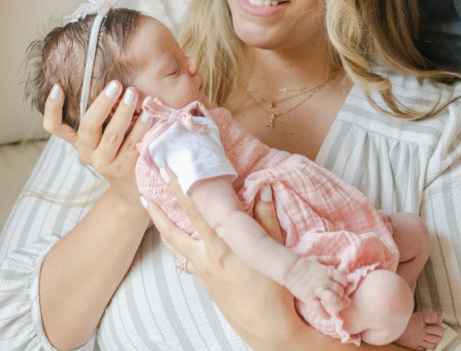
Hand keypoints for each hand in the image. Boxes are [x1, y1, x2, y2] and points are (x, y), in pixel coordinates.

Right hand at [44, 81, 148, 210]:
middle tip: (116, 84)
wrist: (131, 184)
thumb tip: (112, 74)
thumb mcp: (105, 129)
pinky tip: (148, 115)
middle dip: (102, 103)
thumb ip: (104, 110)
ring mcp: (103, 163)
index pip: (54, 126)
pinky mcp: (122, 170)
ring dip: (124, 112)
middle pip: (88, 126)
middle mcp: (87, 151)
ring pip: (112, 136)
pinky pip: (131, 146)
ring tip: (134, 94)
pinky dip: (140, 128)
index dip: (52, 108)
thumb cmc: (119, 145)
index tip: (57, 87)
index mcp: (77, 139)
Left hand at [144, 173, 306, 350]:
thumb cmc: (274, 290)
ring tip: (150, 209)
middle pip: (174, 230)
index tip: (168, 171)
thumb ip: (266, 216)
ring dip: (161, 226)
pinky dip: (174, 244)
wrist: (268, 329)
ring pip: (174, 246)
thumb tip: (264, 187)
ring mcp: (204, 272)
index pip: (195, 211)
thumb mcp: (274, 248)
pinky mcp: (206, 283)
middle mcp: (207, 258)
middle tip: (145, 189)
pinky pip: (183, 259)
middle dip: (158, 209)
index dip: (180, 190)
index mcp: (222, 246)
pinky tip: (173, 239)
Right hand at [282, 255, 345, 313]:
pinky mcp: (309, 298)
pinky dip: (325, 315)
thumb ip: (329, 260)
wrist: (290, 269)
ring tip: (337, 307)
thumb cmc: (304, 263)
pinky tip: (327, 317)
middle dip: (341, 295)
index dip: (344, 283)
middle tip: (339, 297)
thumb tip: (339, 261)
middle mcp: (324, 281)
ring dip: (337, 305)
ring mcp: (317, 290)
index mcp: (327, 271)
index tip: (342, 286)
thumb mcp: (318, 259)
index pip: (343, 279)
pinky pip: (319, 309)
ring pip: (333, 300)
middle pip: (340, 291)